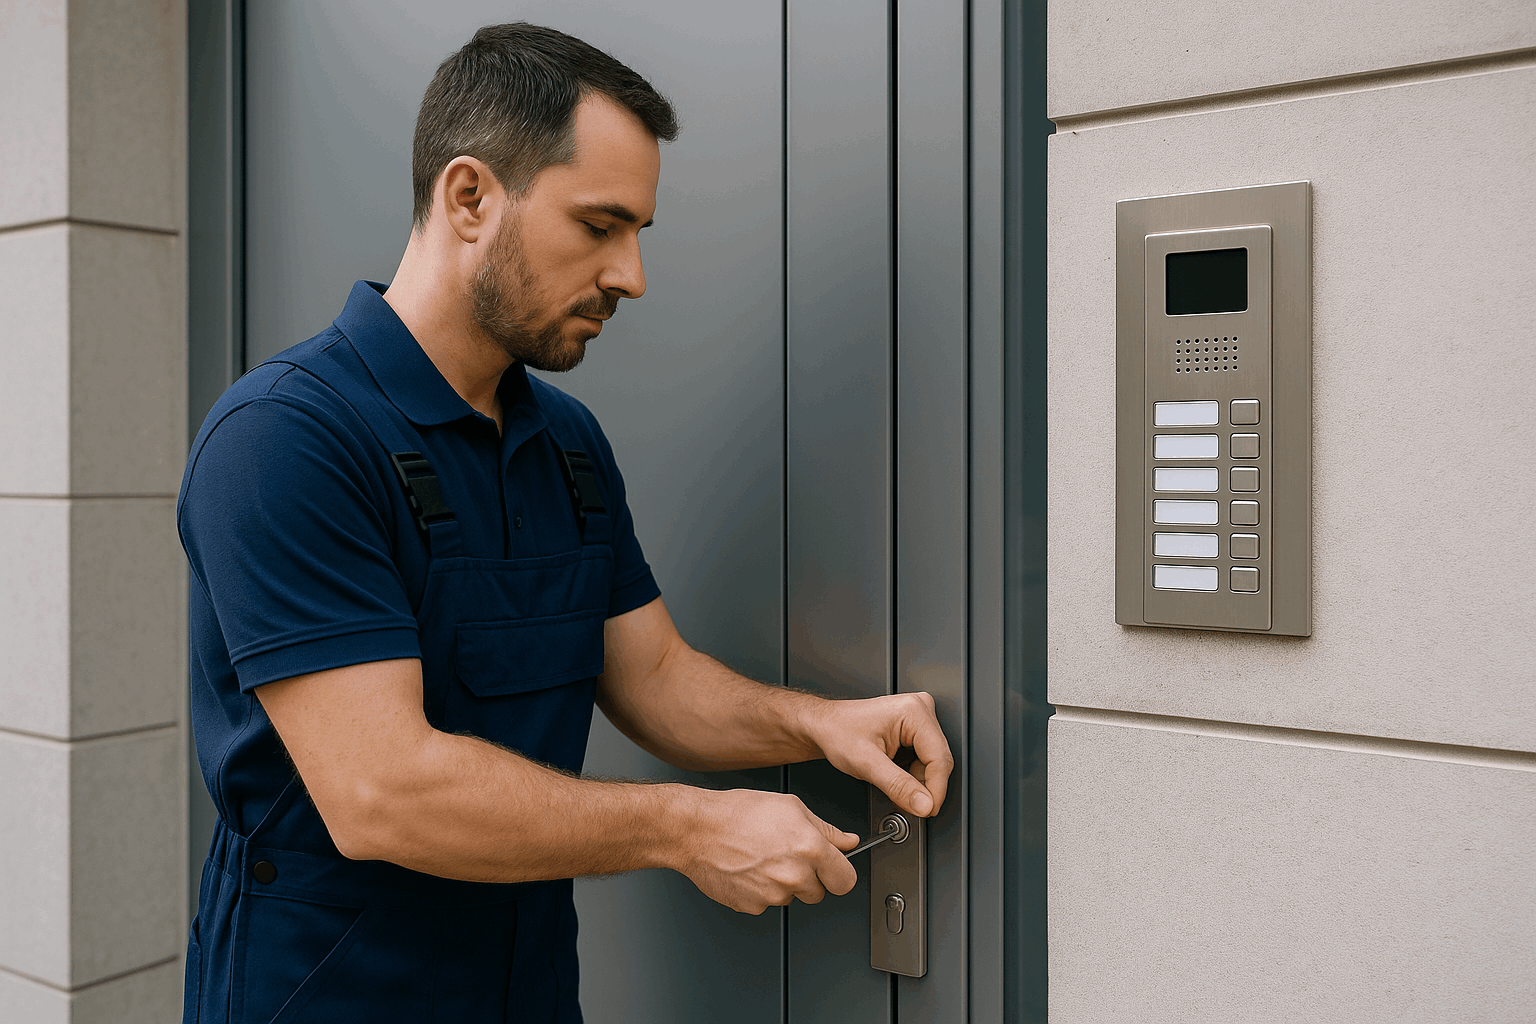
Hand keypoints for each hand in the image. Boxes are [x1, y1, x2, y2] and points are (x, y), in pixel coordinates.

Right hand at [676, 788, 858, 914]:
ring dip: (784, 884)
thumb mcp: (790, 807)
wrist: (697, 830)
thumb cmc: (738, 813)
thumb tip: (848, 841)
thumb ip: (825, 829)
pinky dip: (762, 891)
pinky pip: (767, 903)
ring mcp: (773, 895)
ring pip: (792, 897)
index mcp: (810, 849)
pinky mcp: (753, 906)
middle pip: (820, 893)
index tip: (834, 869)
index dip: (840, 873)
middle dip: (811, 878)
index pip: (846, 880)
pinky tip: (750, 869)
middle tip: (789, 856)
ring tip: (764, 857)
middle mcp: (795, 876)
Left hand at [807, 692, 953, 818]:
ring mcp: (920, 717)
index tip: (927, 810)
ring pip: (934, 762)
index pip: (939, 758)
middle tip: (910, 805)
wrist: (824, 726)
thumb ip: (898, 785)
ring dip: (919, 783)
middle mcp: (921, 709)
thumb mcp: (866, 763)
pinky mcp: (916, 728)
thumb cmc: (837, 732)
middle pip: (939, 760)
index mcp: (913, 711)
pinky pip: (926, 759)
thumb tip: (924, 804)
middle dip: (926, 788)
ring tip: (897, 789)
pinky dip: (914, 776)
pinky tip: (898, 779)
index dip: (935, 790)